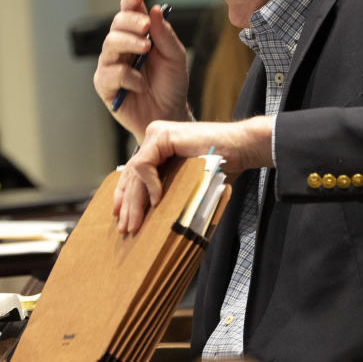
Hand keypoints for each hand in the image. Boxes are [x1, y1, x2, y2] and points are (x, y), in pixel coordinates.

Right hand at [93, 0, 189, 140]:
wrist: (170, 114)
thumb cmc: (172, 85)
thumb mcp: (176, 57)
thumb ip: (165, 35)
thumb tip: (153, 10)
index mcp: (138, 36)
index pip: (129, 12)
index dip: (131, 0)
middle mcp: (121, 47)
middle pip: (116, 24)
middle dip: (131, 22)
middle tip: (146, 27)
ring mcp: (111, 65)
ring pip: (110, 44)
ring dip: (129, 43)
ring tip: (146, 49)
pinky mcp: (106, 86)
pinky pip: (109, 73)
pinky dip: (127, 76)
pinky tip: (141, 84)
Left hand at [113, 116, 273, 233]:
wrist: (242, 147)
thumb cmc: (222, 165)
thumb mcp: (188, 181)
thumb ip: (169, 188)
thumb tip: (151, 213)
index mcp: (159, 147)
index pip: (134, 173)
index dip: (125, 196)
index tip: (121, 216)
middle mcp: (154, 137)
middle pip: (132, 175)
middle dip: (128, 204)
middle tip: (126, 227)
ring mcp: (157, 134)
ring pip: (135, 172)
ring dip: (135, 201)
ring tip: (135, 222)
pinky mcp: (162, 135)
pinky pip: (145, 165)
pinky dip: (149, 185)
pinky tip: (156, 201)